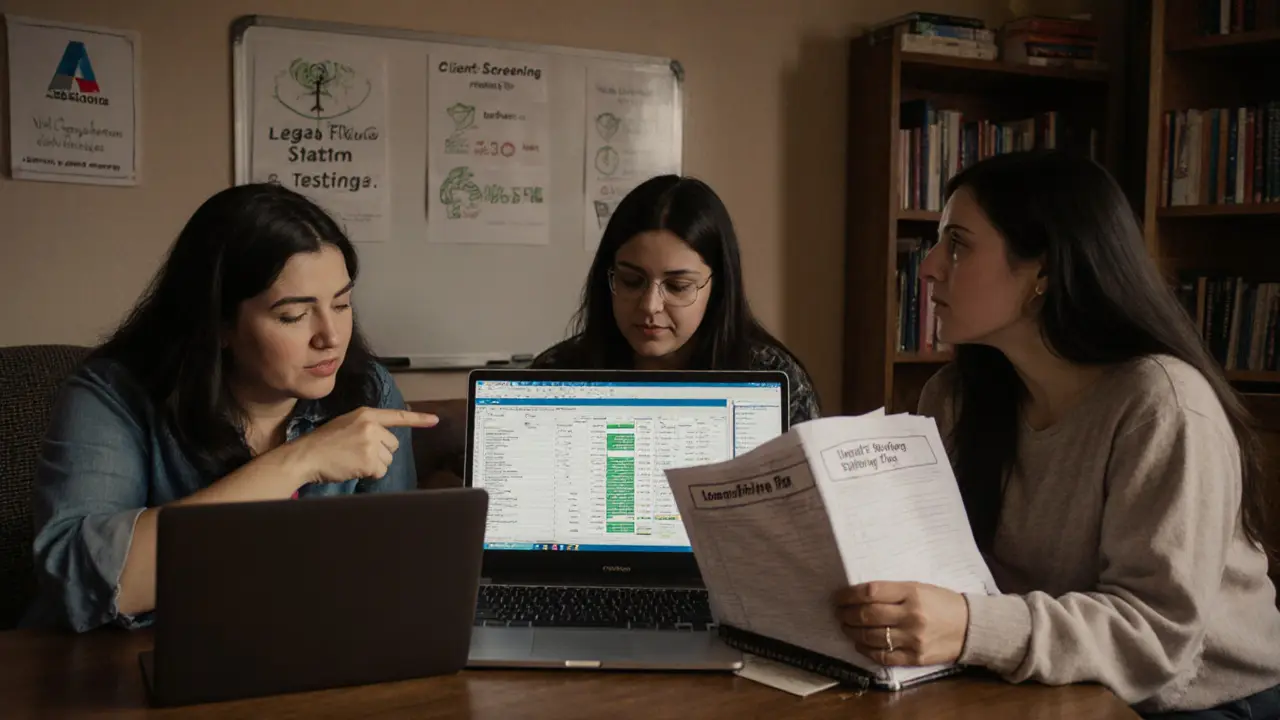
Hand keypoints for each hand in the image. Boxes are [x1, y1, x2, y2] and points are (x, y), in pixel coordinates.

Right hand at [284, 407, 438, 484]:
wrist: (306, 455)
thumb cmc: (324, 442)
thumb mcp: (347, 424)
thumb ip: (367, 426)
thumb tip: (388, 438)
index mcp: (366, 414)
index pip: (397, 416)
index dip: (418, 419)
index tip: (435, 420)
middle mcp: (372, 426)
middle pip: (393, 445)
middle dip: (380, 452)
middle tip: (357, 452)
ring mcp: (371, 443)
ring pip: (388, 460)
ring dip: (374, 464)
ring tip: (353, 459)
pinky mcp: (369, 461)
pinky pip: (380, 472)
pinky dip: (369, 474)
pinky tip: (353, 468)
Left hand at [833, 581, 968, 666]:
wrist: (970, 627)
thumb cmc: (941, 603)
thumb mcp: (918, 588)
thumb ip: (892, 591)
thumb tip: (858, 595)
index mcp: (911, 592)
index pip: (870, 592)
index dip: (848, 595)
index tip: (838, 597)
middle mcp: (911, 616)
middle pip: (867, 615)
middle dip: (846, 614)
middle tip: (838, 613)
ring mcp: (913, 639)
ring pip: (871, 637)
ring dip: (852, 632)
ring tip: (845, 627)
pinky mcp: (915, 657)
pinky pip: (883, 656)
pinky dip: (866, 650)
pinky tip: (859, 644)